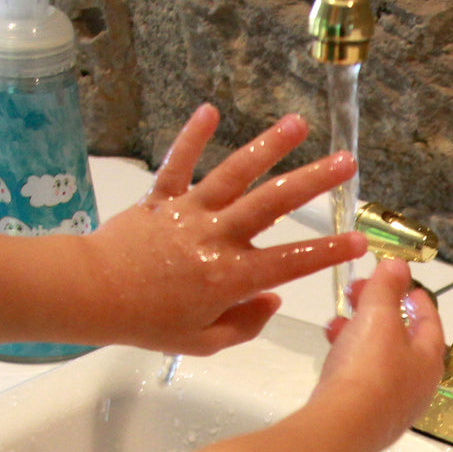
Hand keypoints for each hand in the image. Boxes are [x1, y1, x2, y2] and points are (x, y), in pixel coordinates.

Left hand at [84, 104, 367, 354]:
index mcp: (232, 276)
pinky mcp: (162, 197)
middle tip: (346, 162)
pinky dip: (192, 136)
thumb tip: (271, 300)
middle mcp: (218, 237)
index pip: (291, 262)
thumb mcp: (204, 341)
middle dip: (314, 181)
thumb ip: (244, 324)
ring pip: (235, 173)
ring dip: (268, 146)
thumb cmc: (148, 323)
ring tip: (298, 124)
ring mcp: (191, 211)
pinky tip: (210, 110)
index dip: (328, 252)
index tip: (360, 241)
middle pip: (273, 203)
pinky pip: (179, 163)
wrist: (91, 294)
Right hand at [313, 258, 444, 451]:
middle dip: (379, 312)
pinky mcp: (366, 418)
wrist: (341, 427)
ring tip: (337, 321)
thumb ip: (386, 287)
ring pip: (378, 359)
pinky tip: (331, 351)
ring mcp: (391, 406)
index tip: (400, 282)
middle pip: (402, 339)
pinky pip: (361, 380)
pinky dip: (349, 359)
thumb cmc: (368, 370)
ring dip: (359, 334)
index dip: (415, 297)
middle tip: (358, 293)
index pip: (430, 321)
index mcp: (429, 360)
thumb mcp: (378, 315)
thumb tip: (398, 266)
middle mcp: (417, 386)